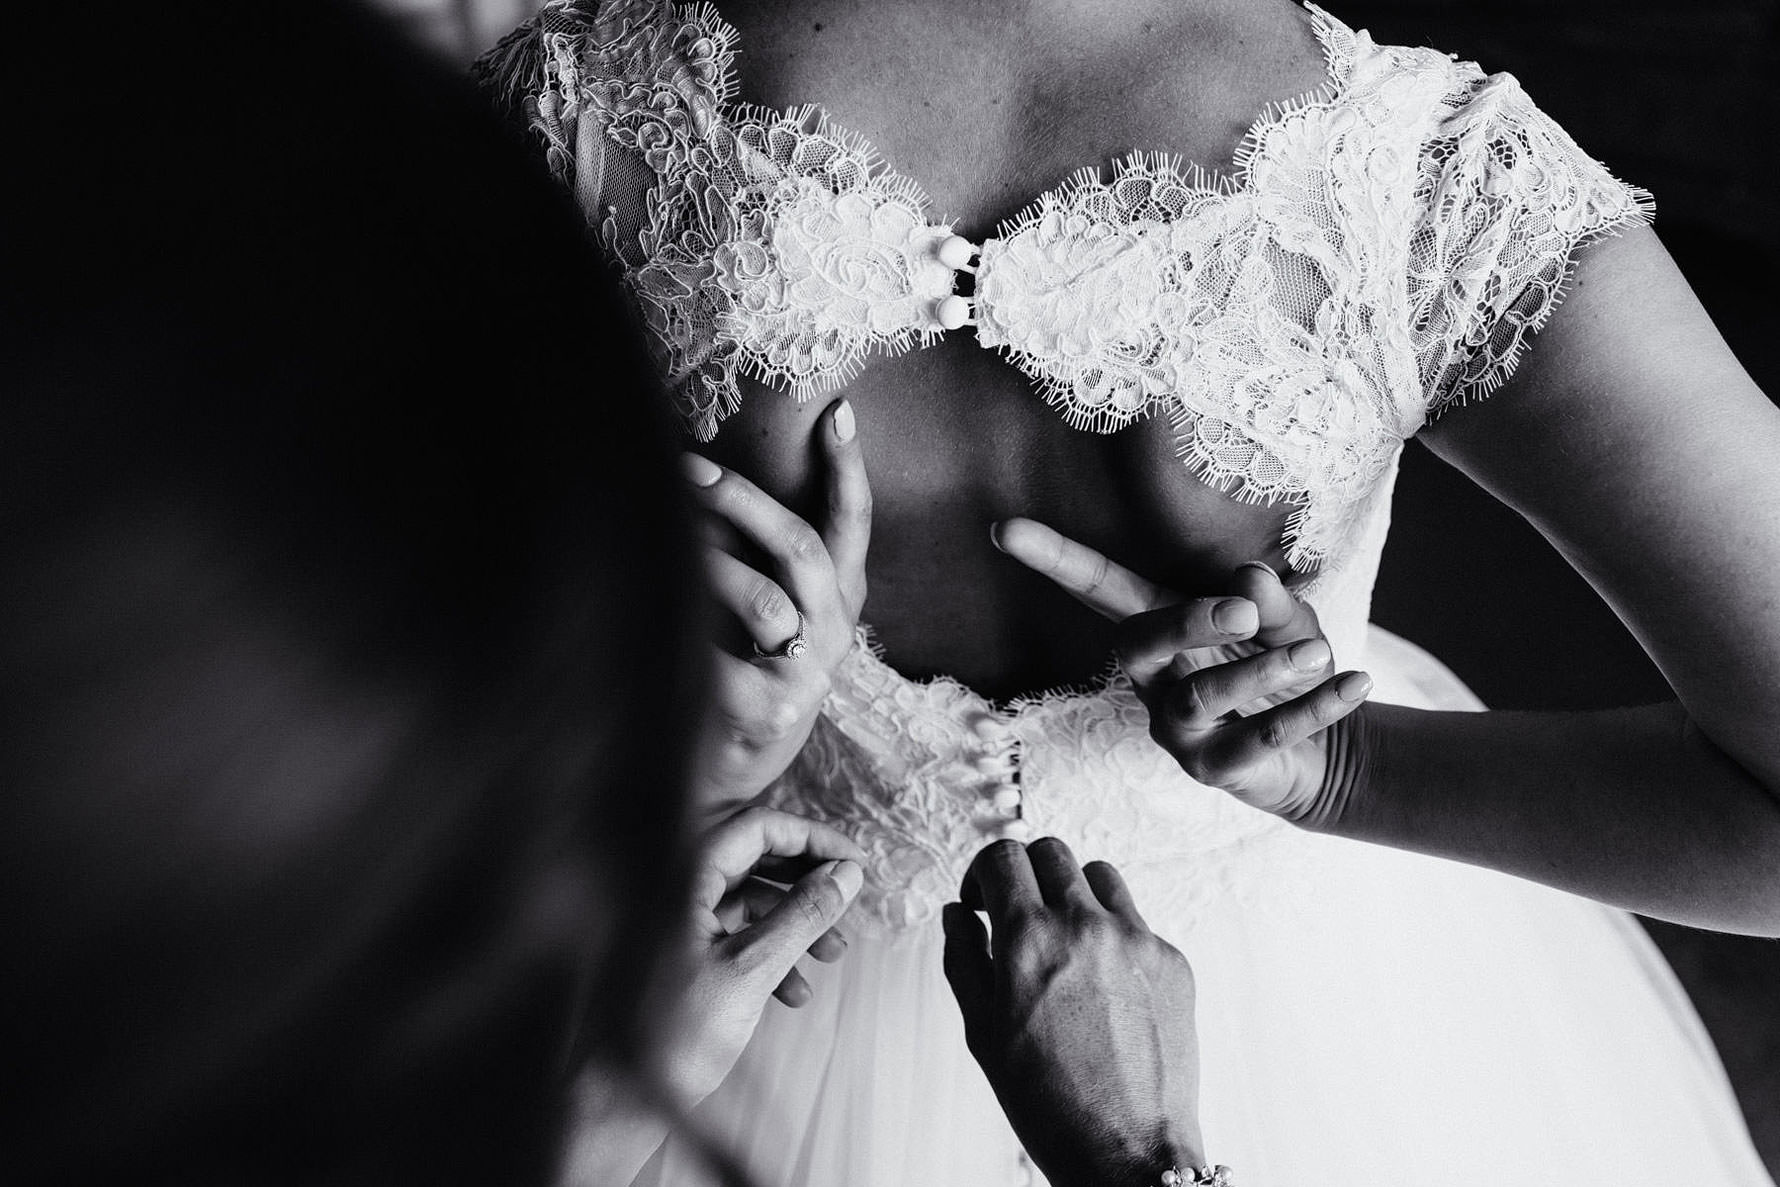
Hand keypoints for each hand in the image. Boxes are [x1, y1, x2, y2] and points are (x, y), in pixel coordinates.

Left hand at [656, 806, 865, 1109]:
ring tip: (830, 959)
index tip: (855, 863)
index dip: (813, 839)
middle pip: (754, 860)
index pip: (758, 826)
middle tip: (847, 908)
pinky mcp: (671, 955)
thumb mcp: (752, 969)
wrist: (612, 1102)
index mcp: (681, 876)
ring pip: (746, 902)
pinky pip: (729, 935)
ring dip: (793, 924)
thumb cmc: (669, 1036)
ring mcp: (668, 922)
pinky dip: (766, 953)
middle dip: (807, 884)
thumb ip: (803, 914)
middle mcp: (670, 888)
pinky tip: (793, 993)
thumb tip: (847, 874)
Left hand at [682, 398, 869, 809]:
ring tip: (657, 538)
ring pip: (759, 597)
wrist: (726, 775)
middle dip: (742, 500)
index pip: (853, 524)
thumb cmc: (740, 673)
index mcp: (839, 599)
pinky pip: (714, 653)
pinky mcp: (767, 710)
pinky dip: (678, 629)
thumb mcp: (767, 612)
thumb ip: (756, 555)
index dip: (849, 468)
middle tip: (688, 468)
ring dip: (703, 563)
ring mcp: (805, 674)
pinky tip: (646, 615)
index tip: (838, 411)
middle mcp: (833, 632)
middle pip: (800, 547)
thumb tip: (703, 479)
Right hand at [942, 838, 1202, 1186]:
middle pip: (1051, 852)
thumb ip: (964, 958)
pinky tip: (1102, 987)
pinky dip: (1112, 936)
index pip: (1002, 856)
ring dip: (1073, 894)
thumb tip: (957, 914)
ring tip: (1063, 942)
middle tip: (1019, 913)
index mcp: (1029, 938)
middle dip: (1026, 874)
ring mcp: (1136, 940)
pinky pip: (1136, 921)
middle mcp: (1086, 926)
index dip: (982, 874)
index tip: (983, 901)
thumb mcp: (983, 1032)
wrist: (1127, 1152)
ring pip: (1098, 875)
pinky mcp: (1173, 961)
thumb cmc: (1049, 1103)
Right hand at [991, 517, 1371, 824]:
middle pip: (1137, 643)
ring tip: (1319, 653)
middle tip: (1243, 612)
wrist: (1325, 752)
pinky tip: (1353, 684)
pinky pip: (1258, 736)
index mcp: (1158, 627)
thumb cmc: (1286, 667)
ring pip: (1203, 695)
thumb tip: (1248, 580)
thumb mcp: (1286, 621)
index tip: (1005, 529)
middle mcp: (1154, 678)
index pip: (1097, 587)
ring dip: (1266, 668)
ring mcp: (1177, 728)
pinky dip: (1313, 707)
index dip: (1055, 559)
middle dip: (1184, 621)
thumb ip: (1269, 599)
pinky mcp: (1215, 770)